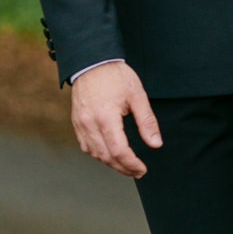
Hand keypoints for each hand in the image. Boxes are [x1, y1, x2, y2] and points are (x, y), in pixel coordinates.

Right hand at [69, 61, 161, 177]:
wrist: (92, 62)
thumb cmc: (116, 76)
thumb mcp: (137, 95)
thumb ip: (147, 121)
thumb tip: (155, 144)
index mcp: (106, 117)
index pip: (118, 151)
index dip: (131, 164)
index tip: (142, 169)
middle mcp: (89, 124)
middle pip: (106, 156)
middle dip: (123, 168)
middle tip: (138, 172)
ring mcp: (80, 124)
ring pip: (94, 153)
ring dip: (111, 163)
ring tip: (126, 165)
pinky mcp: (76, 122)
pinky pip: (86, 146)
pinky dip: (98, 154)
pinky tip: (110, 154)